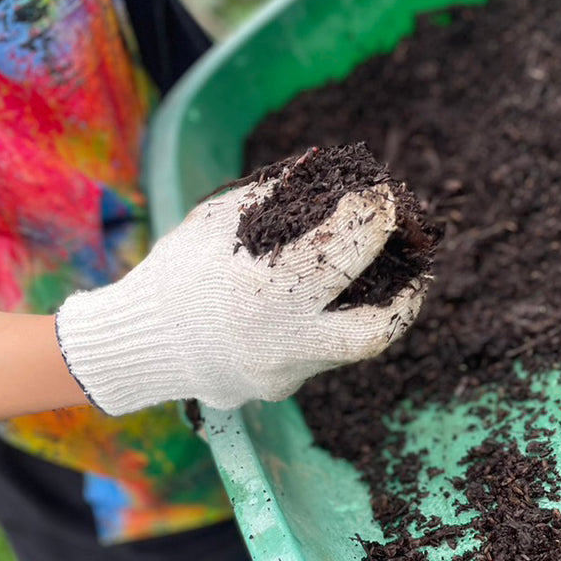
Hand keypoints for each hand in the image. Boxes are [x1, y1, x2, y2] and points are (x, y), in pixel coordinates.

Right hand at [55, 170, 428, 414]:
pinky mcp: (280, 390)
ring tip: (381, 277)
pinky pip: (322, 357)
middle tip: (416, 260)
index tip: (382, 197)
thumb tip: (333, 170)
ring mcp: (284, 373)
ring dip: (375, 308)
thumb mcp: (220, 219)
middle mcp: (282, 338)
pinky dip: (332, 324)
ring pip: (353, 346)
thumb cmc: (180, 271)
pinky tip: (326, 303)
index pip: (349, 244)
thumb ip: (278, 197)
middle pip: (378, 326)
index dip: (377, 214)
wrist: (144, 343)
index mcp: (265, 284)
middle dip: (409, 290)